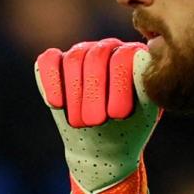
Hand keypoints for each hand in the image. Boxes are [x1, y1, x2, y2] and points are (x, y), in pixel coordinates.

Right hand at [35, 39, 160, 193]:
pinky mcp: (56, 63)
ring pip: (73, 59)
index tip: (118, 116)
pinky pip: (48, 61)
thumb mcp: (144, 113)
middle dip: (94, 93)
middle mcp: (108, 47)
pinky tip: (57, 104)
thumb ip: (145, 86)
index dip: (118, 85)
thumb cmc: (130, 128)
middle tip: (96, 122)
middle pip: (96, 56)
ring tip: (81, 122)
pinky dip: (51, 82)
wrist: (104, 146)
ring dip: (75, 95)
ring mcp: (81, 52)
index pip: (124, 56)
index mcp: (134, 55)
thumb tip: (141, 56)